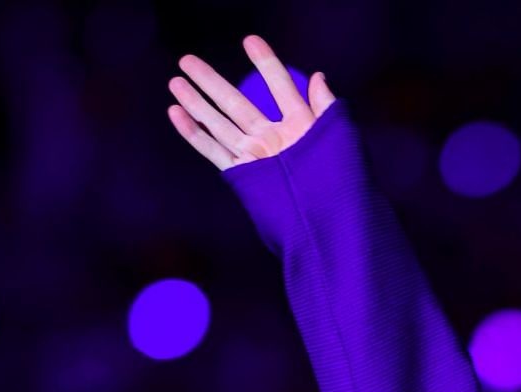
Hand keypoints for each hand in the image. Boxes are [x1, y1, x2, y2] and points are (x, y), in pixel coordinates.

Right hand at [167, 34, 334, 170]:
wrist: (332, 221)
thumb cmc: (344, 182)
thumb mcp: (342, 139)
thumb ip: (327, 108)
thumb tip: (317, 75)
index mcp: (300, 126)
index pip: (281, 87)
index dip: (267, 64)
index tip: (250, 40)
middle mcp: (274, 139)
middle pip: (236, 102)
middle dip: (211, 81)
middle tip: (187, 59)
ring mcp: (257, 157)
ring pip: (218, 123)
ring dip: (196, 102)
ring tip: (176, 81)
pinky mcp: (244, 176)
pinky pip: (213, 151)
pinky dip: (194, 133)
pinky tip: (176, 113)